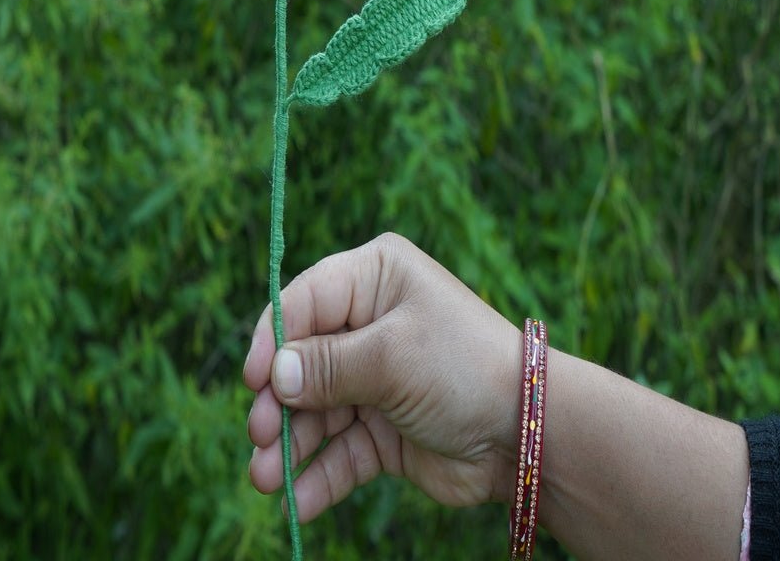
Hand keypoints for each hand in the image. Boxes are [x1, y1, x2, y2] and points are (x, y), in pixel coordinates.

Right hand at [243, 232, 520, 521]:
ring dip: (288, 445)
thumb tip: (273, 375)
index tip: (253, 380)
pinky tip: (297, 502)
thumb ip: (328, 366)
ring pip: (313, 411)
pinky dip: (317, 475)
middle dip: (278, 401)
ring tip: (267, 478)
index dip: (273, 338)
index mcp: (375, 277)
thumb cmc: (462, 368)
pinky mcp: (382, 429)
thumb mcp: (392, 357)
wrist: (526, 434)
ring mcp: (374, 378)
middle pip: (302, 360)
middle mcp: (369, 321)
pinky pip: (338, 450)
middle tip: (260, 434)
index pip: (305, 300)